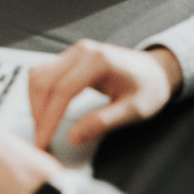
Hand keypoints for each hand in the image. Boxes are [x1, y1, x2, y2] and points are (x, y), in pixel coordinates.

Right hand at [30, 40, 183, 149]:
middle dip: (38, 113)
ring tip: (42, 130)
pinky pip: (46, 73)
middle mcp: (83, 51)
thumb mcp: (134, 110)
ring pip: (39, 75)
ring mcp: (76, 52)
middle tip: (41, 142)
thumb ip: (103, 122)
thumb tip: (73, 136)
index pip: (63, 89)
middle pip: (44, 80)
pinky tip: (46, 114)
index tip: (43, 142)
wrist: (157, 70)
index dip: (49, 118)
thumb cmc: (149, 87)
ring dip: (35, 103)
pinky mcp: (72, 58)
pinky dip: (40, 95)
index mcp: (98, 60)